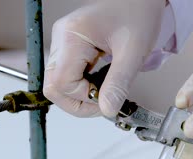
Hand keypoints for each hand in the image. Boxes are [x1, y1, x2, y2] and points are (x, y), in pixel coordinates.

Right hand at [44, 0, 165, 117]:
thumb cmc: (138, 13)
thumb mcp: (133, 52)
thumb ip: (118, 83)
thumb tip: (107, 110)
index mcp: (72, 36)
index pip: (61, 84)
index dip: (82, 100)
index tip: (106, 103)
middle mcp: (62, 38)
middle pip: (54, 86)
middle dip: (78, 102)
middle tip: (105, 103)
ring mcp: (64, 42)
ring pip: (59, 83)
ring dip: (81, 95)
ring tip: (106, 92)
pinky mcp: (72, 46)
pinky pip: (69, 74)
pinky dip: (84, 85)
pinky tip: (102, 83)